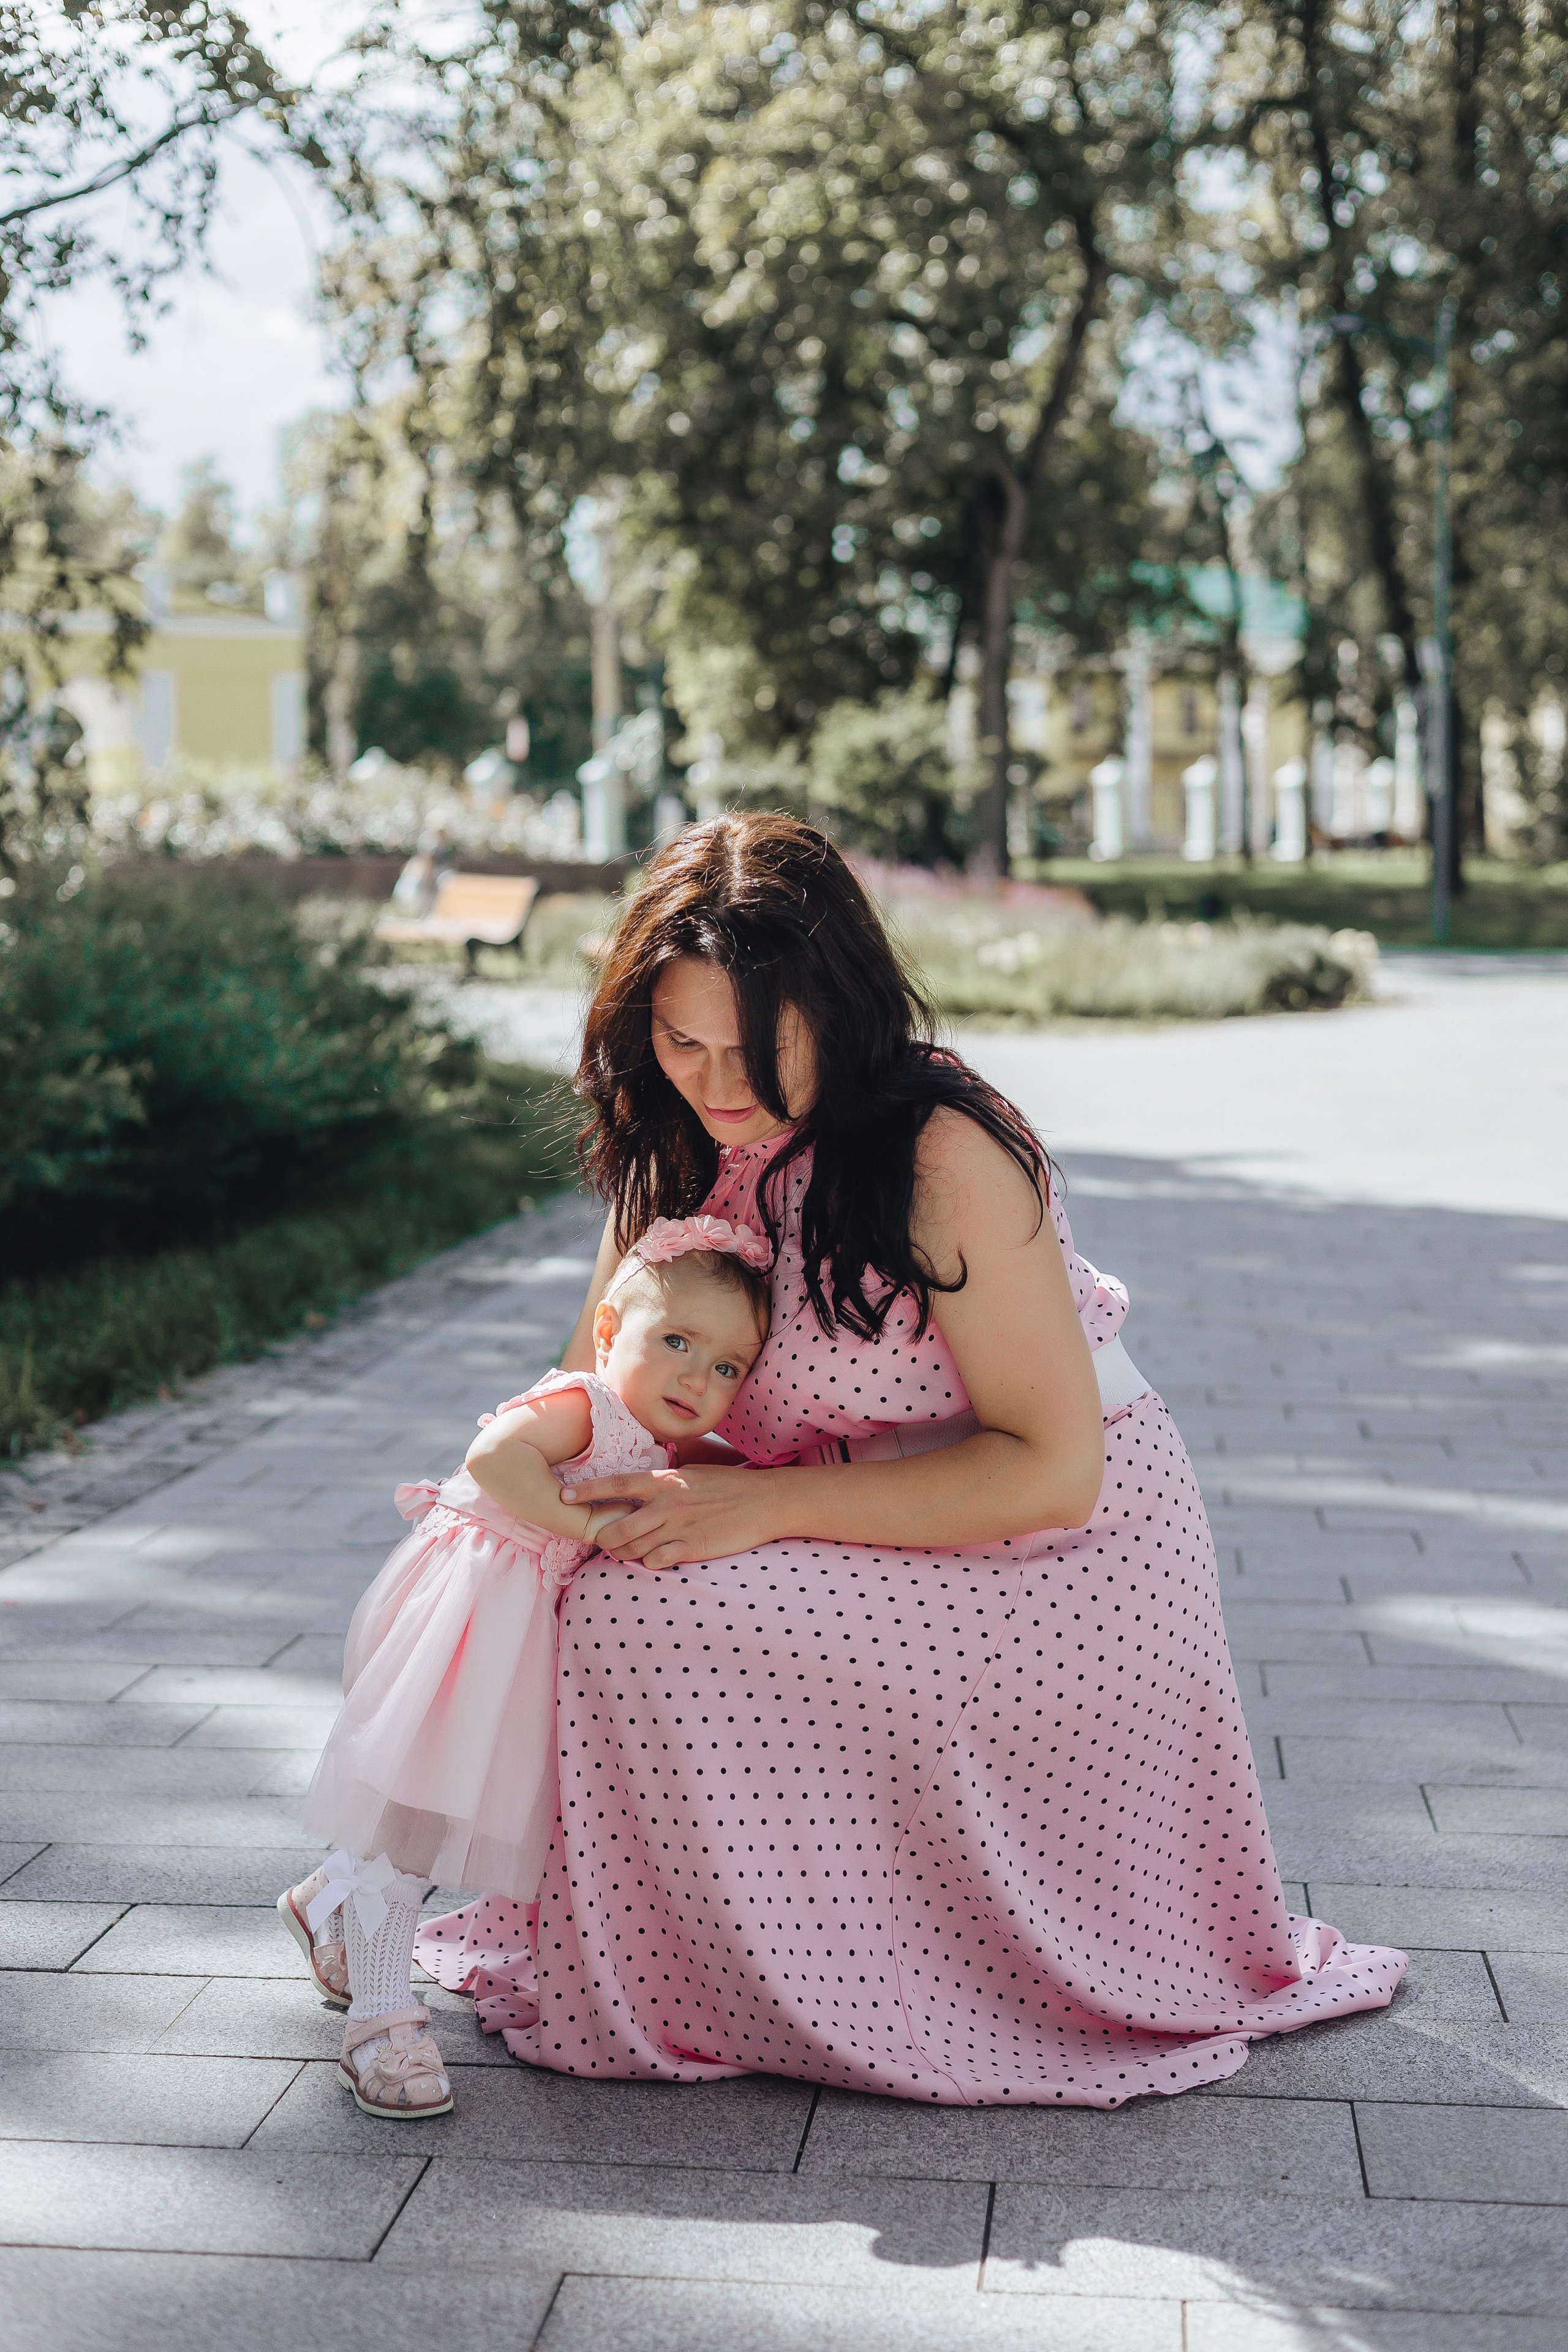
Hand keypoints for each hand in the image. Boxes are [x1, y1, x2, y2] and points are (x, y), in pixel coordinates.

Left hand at [560, 1462, 777, 1570]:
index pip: (617, 1484)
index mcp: (665, 1480)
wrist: (765, 1501)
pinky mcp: (692, 1548)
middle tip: (602, 1541)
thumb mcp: (693, 1472)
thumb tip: (641, 1483)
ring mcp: (679, 1527)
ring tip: (623, 1554)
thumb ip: (664, 1481)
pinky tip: (654, 1559)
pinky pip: (657, 1561)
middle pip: (616, 1527)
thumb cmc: (729, 1485)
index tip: (563, 1496)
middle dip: (602, 1538)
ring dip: (622, 1554)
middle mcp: (667, 1503)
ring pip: (632, 1548)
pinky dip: (649, 1563)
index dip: (587, 1492)